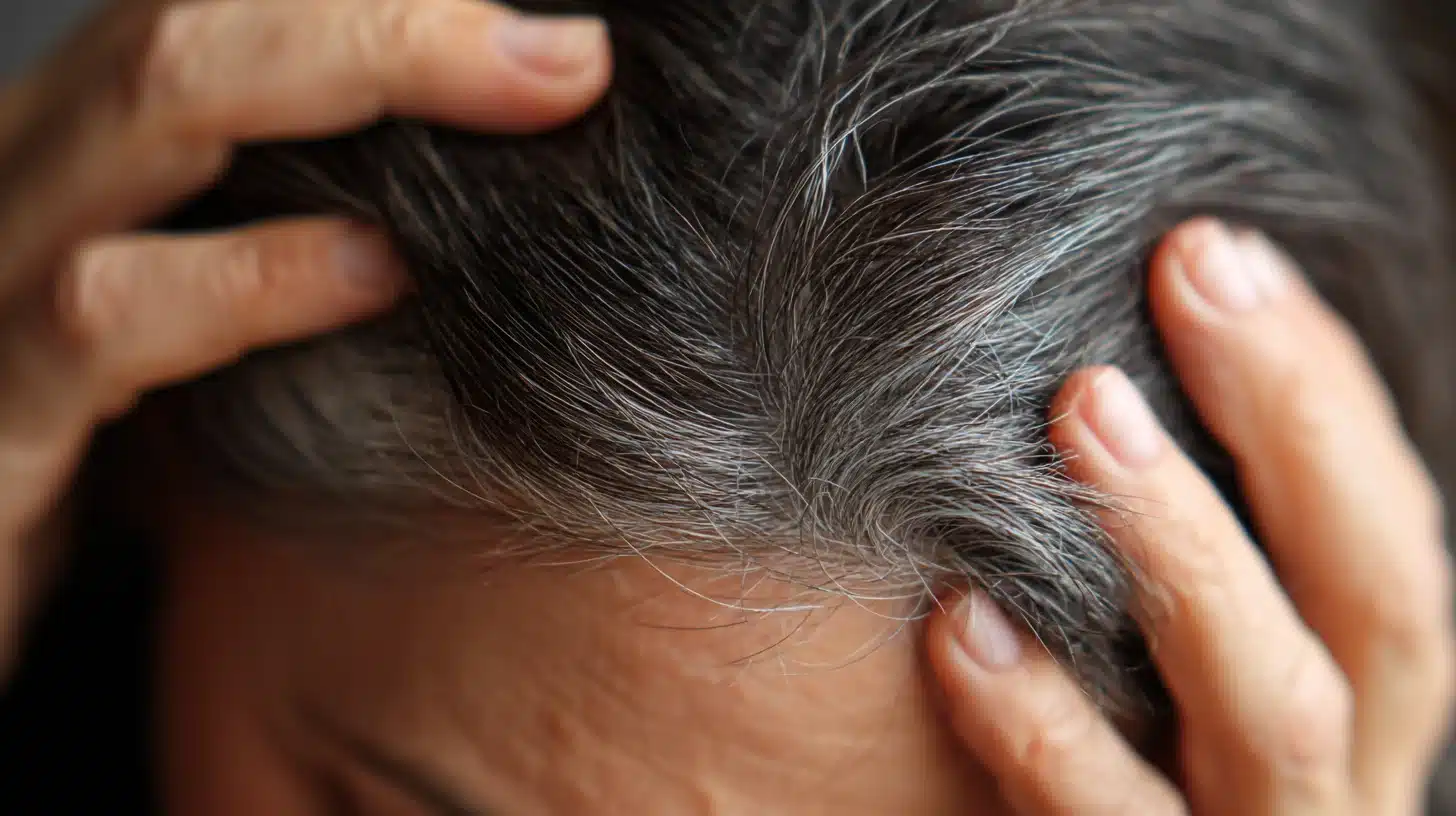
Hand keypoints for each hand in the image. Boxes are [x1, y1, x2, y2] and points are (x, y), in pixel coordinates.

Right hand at [0, 0, 609, 680]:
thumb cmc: (86, 469)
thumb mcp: (189, 333)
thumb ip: (282, 251)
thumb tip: (454, 222)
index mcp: (83, 153)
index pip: (225, 16)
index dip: (384, 11)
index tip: (549, 44)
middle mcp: (29, 174)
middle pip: (199, 23)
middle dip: (396, 21)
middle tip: (572, 56)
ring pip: (156, 104)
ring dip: (354, 76)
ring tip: (525, 94)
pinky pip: (109, 311)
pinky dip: (255, 275)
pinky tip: (377, 269)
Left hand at [926, 219, 1453, 814]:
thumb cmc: (1123, 760)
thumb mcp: (1182, 657)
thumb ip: (1183, 541)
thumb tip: (1111, 350)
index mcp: (1356, 694)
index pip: (1383, 526)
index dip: (1319, 384)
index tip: (1214, 249)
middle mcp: (1343, 772)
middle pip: (1379, 599)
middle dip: (1295, 421)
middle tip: (1188, 272)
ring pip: (1272, 710)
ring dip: (1185, 551)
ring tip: (1082, 413)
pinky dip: (1042, 724)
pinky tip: (961, 624)